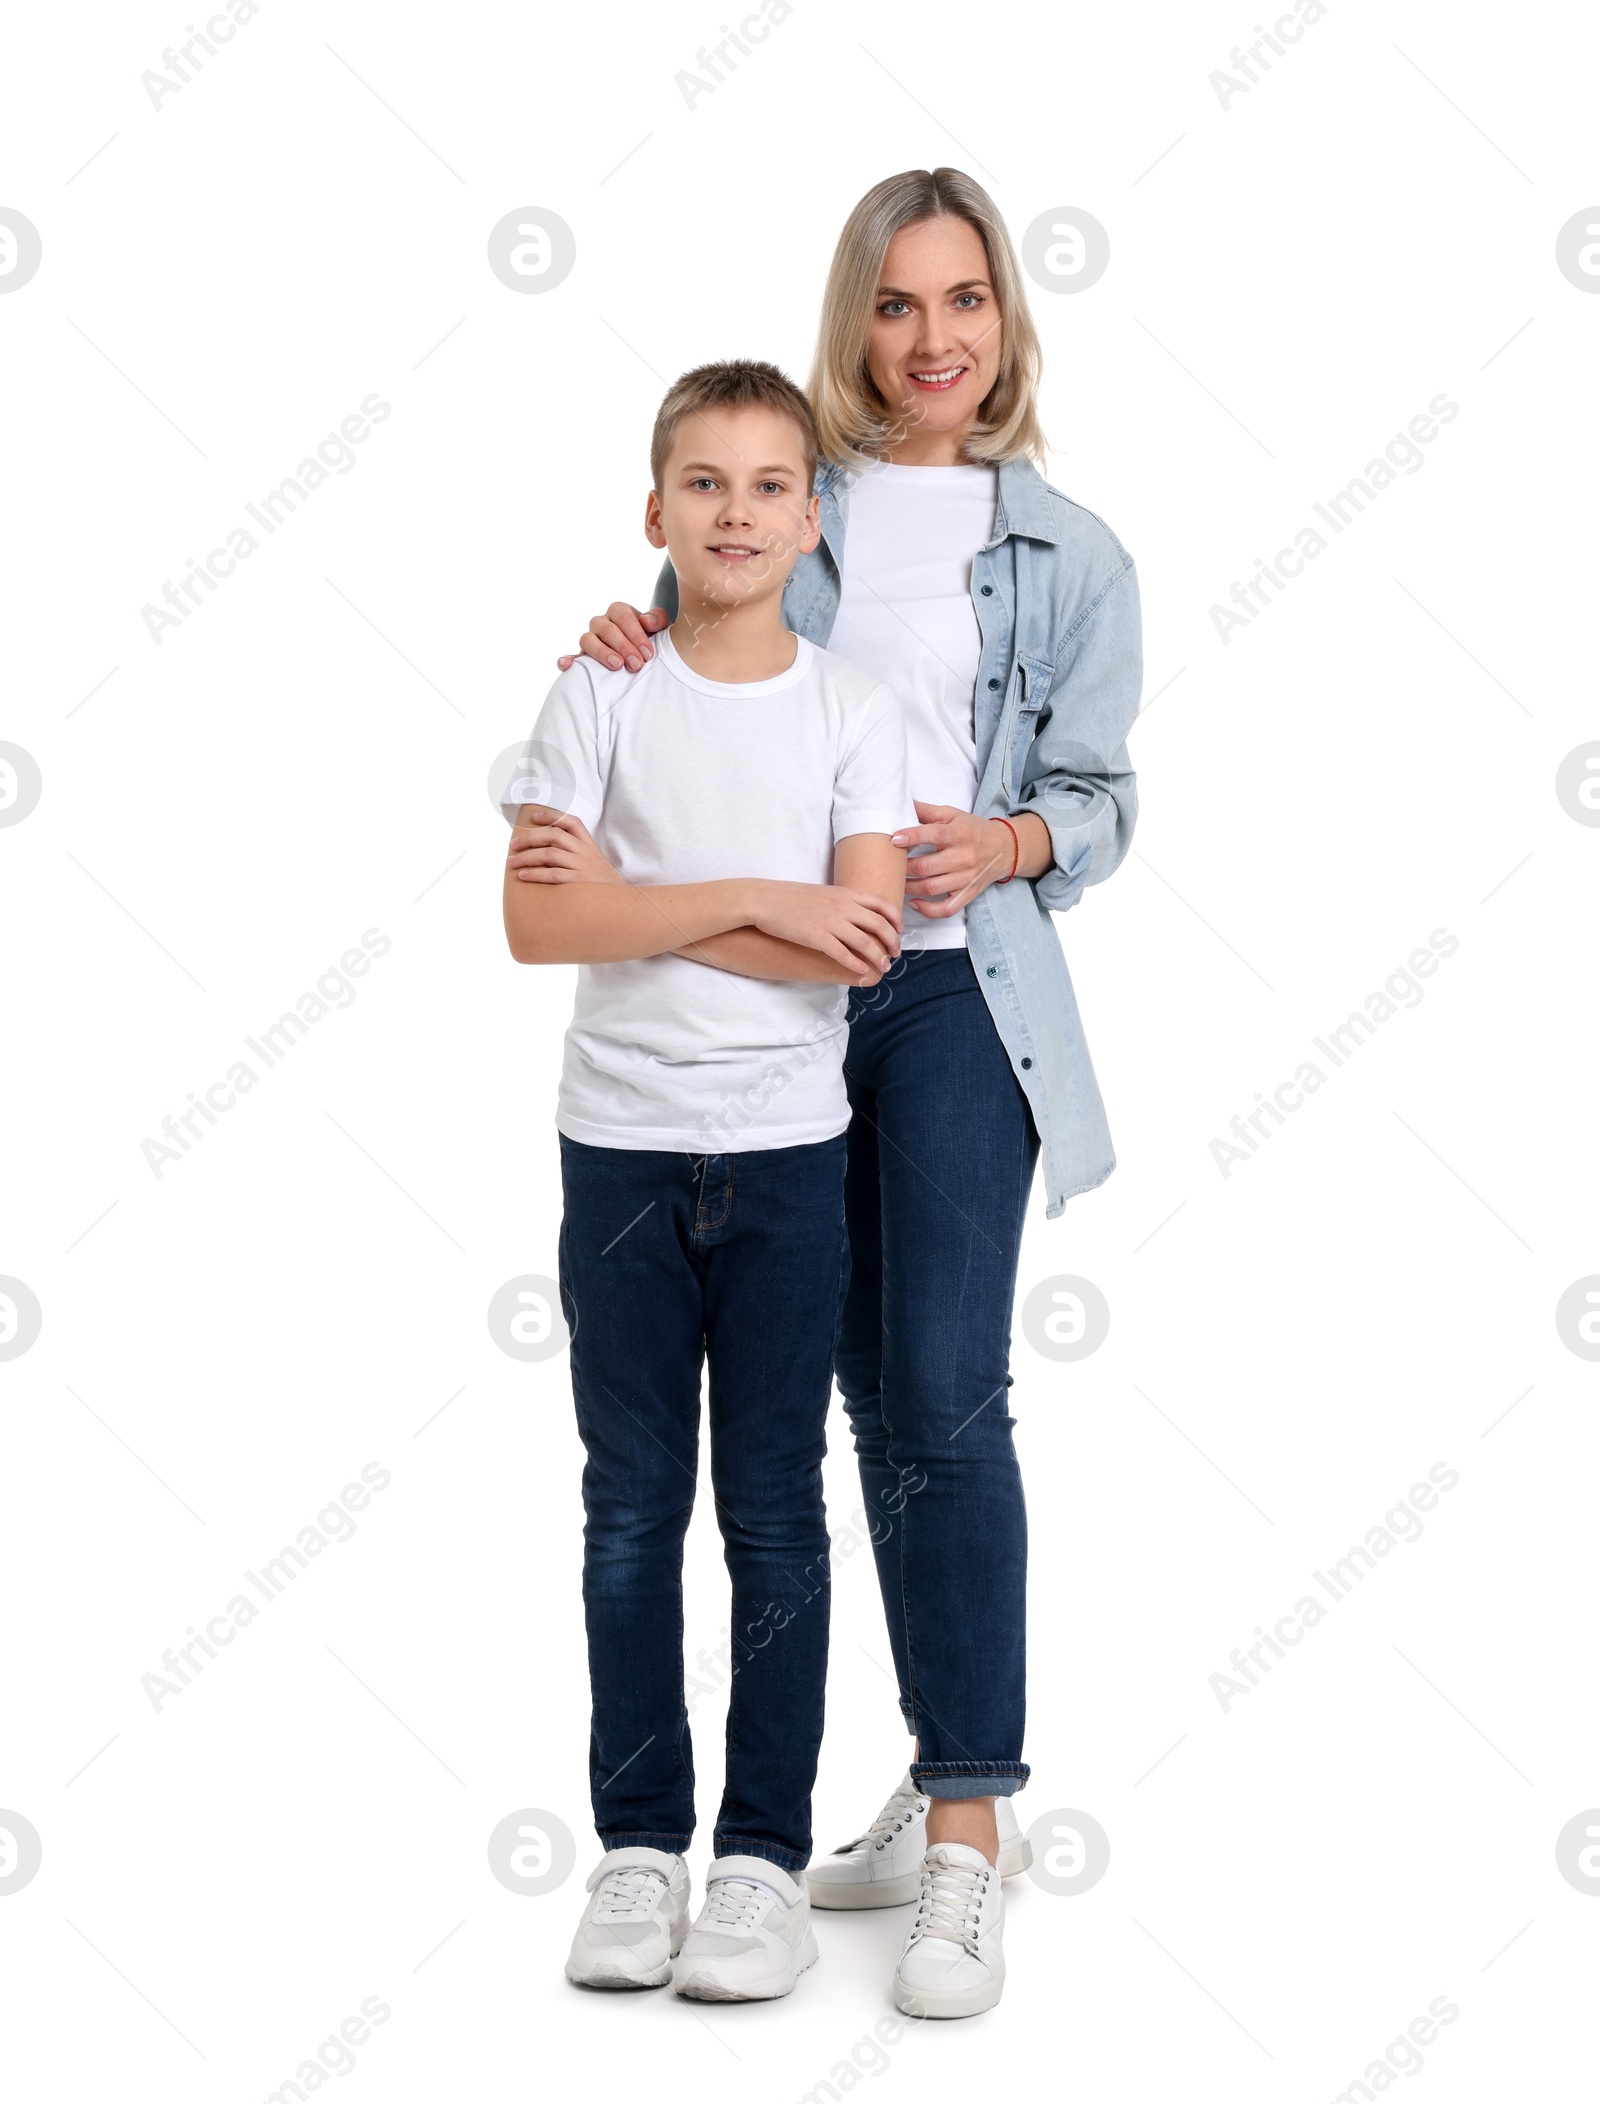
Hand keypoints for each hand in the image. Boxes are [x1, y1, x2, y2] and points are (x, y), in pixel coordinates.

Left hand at [506, 812, 621, 884]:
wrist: (623, 907)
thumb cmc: (603, 888)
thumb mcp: (596, 865)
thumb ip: (578, 855)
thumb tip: (548, 852)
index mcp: (590, 846)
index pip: (571, 822)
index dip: (552, 817)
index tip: (534, 818)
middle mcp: (586, 853)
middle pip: (553, 835)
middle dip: (529, 838)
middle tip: (512, 845)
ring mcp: (583, 867)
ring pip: (549, 854)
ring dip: (526, 857)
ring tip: (511, 862)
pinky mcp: (579, 883)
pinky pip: (552, 875)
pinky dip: (534, 874)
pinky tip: (522, 876)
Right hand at [556, 602, 670, 673]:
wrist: (645, 655)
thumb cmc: (654, 640)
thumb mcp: (662, 628)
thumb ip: (658, 620)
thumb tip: (647, 621)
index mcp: (619, 612)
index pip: (623, 616)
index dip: (635, 634)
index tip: (649, 654)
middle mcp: (602, 623)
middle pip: (606, 628)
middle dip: (622, 646)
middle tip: (637, 664)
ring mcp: (591, 639)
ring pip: (586, 639)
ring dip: (601, 652)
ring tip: (616, 666)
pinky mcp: (583, 657)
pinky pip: (573, 656)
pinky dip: (568, 659)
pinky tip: (567, 666)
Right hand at [743, 882, 901, 982]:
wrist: (763, 900)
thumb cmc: (789, 897)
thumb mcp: (822, 892)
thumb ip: (841, 901)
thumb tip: (854, 914)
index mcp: (845, 893)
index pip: (882, 903)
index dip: (895, 919)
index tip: (899, 930)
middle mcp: (842, 906)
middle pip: (879, 925)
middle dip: (892, 942)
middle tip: (895, 954)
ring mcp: (830, 922)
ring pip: (865, 942)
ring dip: (878, 957)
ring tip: (883, 967)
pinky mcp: (816, 937)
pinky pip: (843, 954)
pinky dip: (856, 964)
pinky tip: (862, 971)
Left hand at [892, 802, 1025, 916]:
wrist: (1005, 849)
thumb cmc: (973, 830)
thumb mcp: (953, 815)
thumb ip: (927, 811)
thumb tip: (902, 804)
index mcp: (959, 834)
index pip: (934, 834)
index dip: (912, 837)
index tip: (894, 839)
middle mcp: (964, 857)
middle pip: (927, 866)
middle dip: (903, 866)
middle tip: (890, 863)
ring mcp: (966, 878)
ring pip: (931, 888)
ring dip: (909, 887)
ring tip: (897, 880)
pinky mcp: (968, 894)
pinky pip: (946, 909)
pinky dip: (928, 910)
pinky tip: (914, 902)